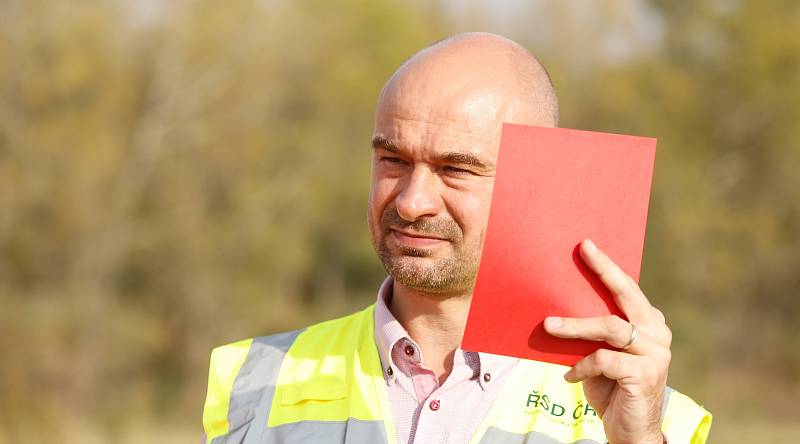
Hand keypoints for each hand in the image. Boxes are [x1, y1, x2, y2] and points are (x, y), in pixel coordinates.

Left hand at [544, 239, 670, 443]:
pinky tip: (570, 375)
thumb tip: (556, 307)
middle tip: (581, 252)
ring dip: (574, 326)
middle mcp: (657, 332)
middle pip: (625, 295)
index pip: (626, 288)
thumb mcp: (598, 354)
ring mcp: (655, 353)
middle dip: (602, 270)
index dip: (607, 266)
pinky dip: (582, 365)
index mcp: (648, 322)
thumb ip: (591, 332)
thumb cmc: (610, 388)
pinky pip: (604, 359)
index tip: (586, 245)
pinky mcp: (645, 374)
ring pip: (609, 327)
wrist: (630, 432)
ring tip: (548, 326)